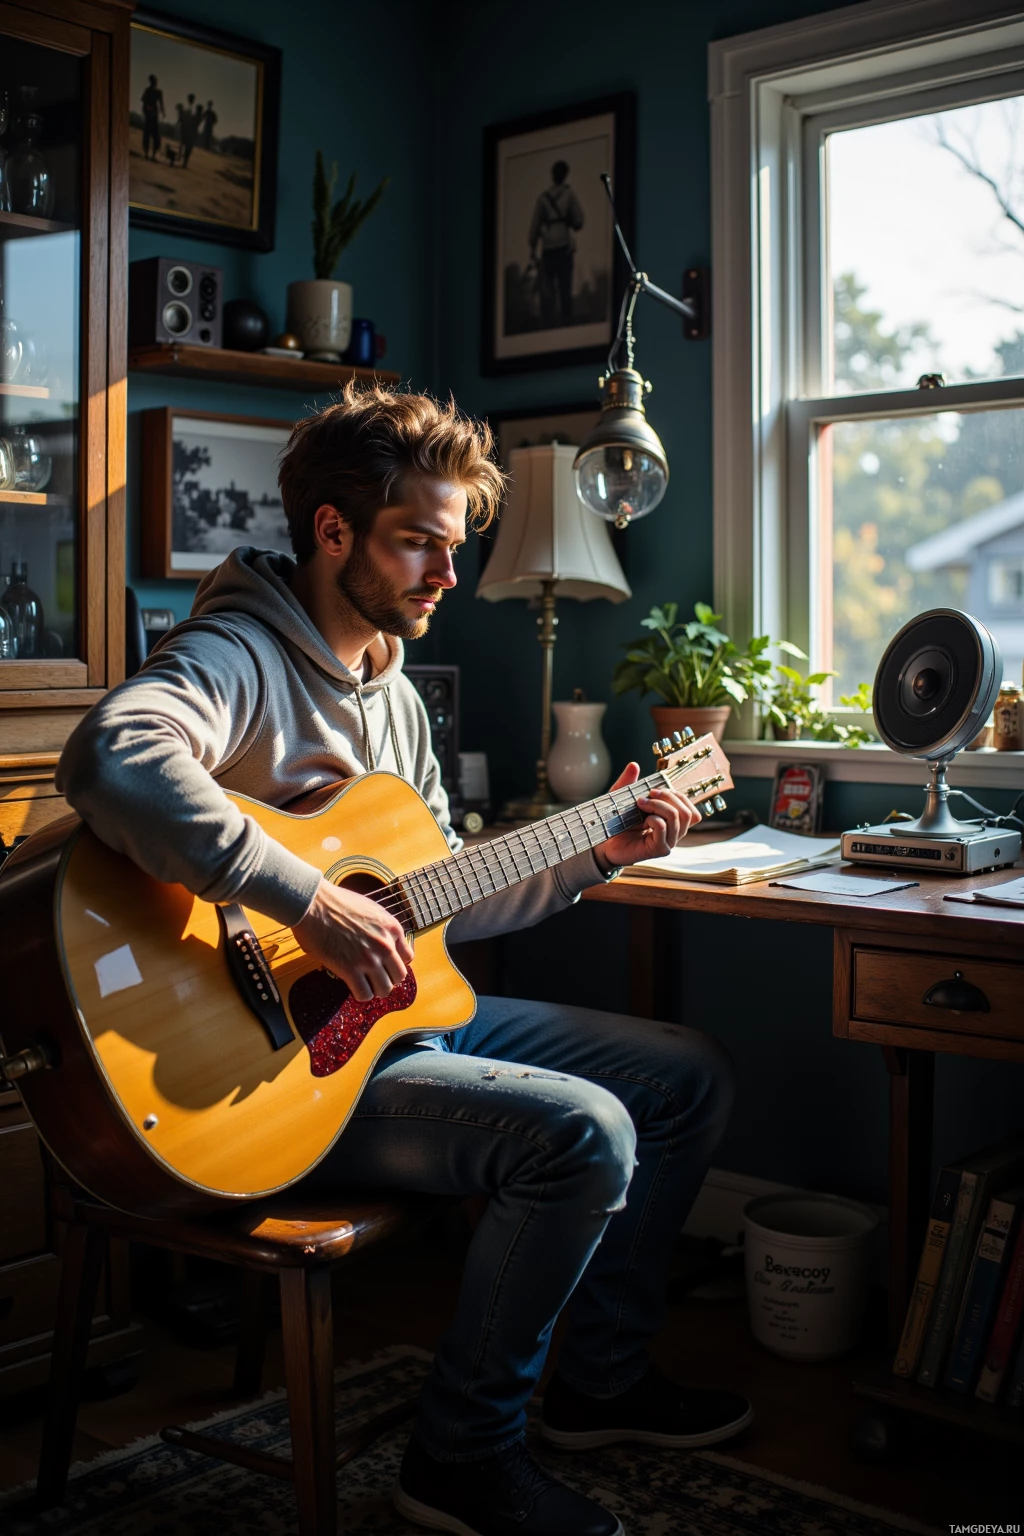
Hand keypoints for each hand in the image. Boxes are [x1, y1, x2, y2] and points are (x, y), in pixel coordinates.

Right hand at [292, 878, 413, 1001]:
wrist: (314, 904)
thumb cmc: (336, 902)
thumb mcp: (370, 910)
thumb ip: (380, 928)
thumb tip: (379, 941)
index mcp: (392, 928)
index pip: (407, 957)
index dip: (395, 963)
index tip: (386, 965)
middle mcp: (385, 945)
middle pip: (399, 976)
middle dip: (388, 978)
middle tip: (375, 977)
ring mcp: (369, 959)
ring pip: (385, 989)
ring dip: (375, 989)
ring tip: (365, 984)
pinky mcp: (350, 970)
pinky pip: (365, 994)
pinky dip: (360, 994)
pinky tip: (354, 986)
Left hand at [596, 762, 700, 870]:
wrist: (606, 844)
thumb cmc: (618, 824)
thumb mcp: (623, 799)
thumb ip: (629, 782)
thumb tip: (634, 765)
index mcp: (673, 823)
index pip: (690, 809)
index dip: (677, 796)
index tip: (654, 790)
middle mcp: (674, 834)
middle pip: (687, 813)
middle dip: (668, 798)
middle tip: (647, 796)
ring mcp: (668, 843)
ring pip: (677, 818)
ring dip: (658, 805)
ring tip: (641, 804)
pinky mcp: (659, 850)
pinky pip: (663, 828)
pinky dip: (654, 819)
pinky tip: (643, 820)